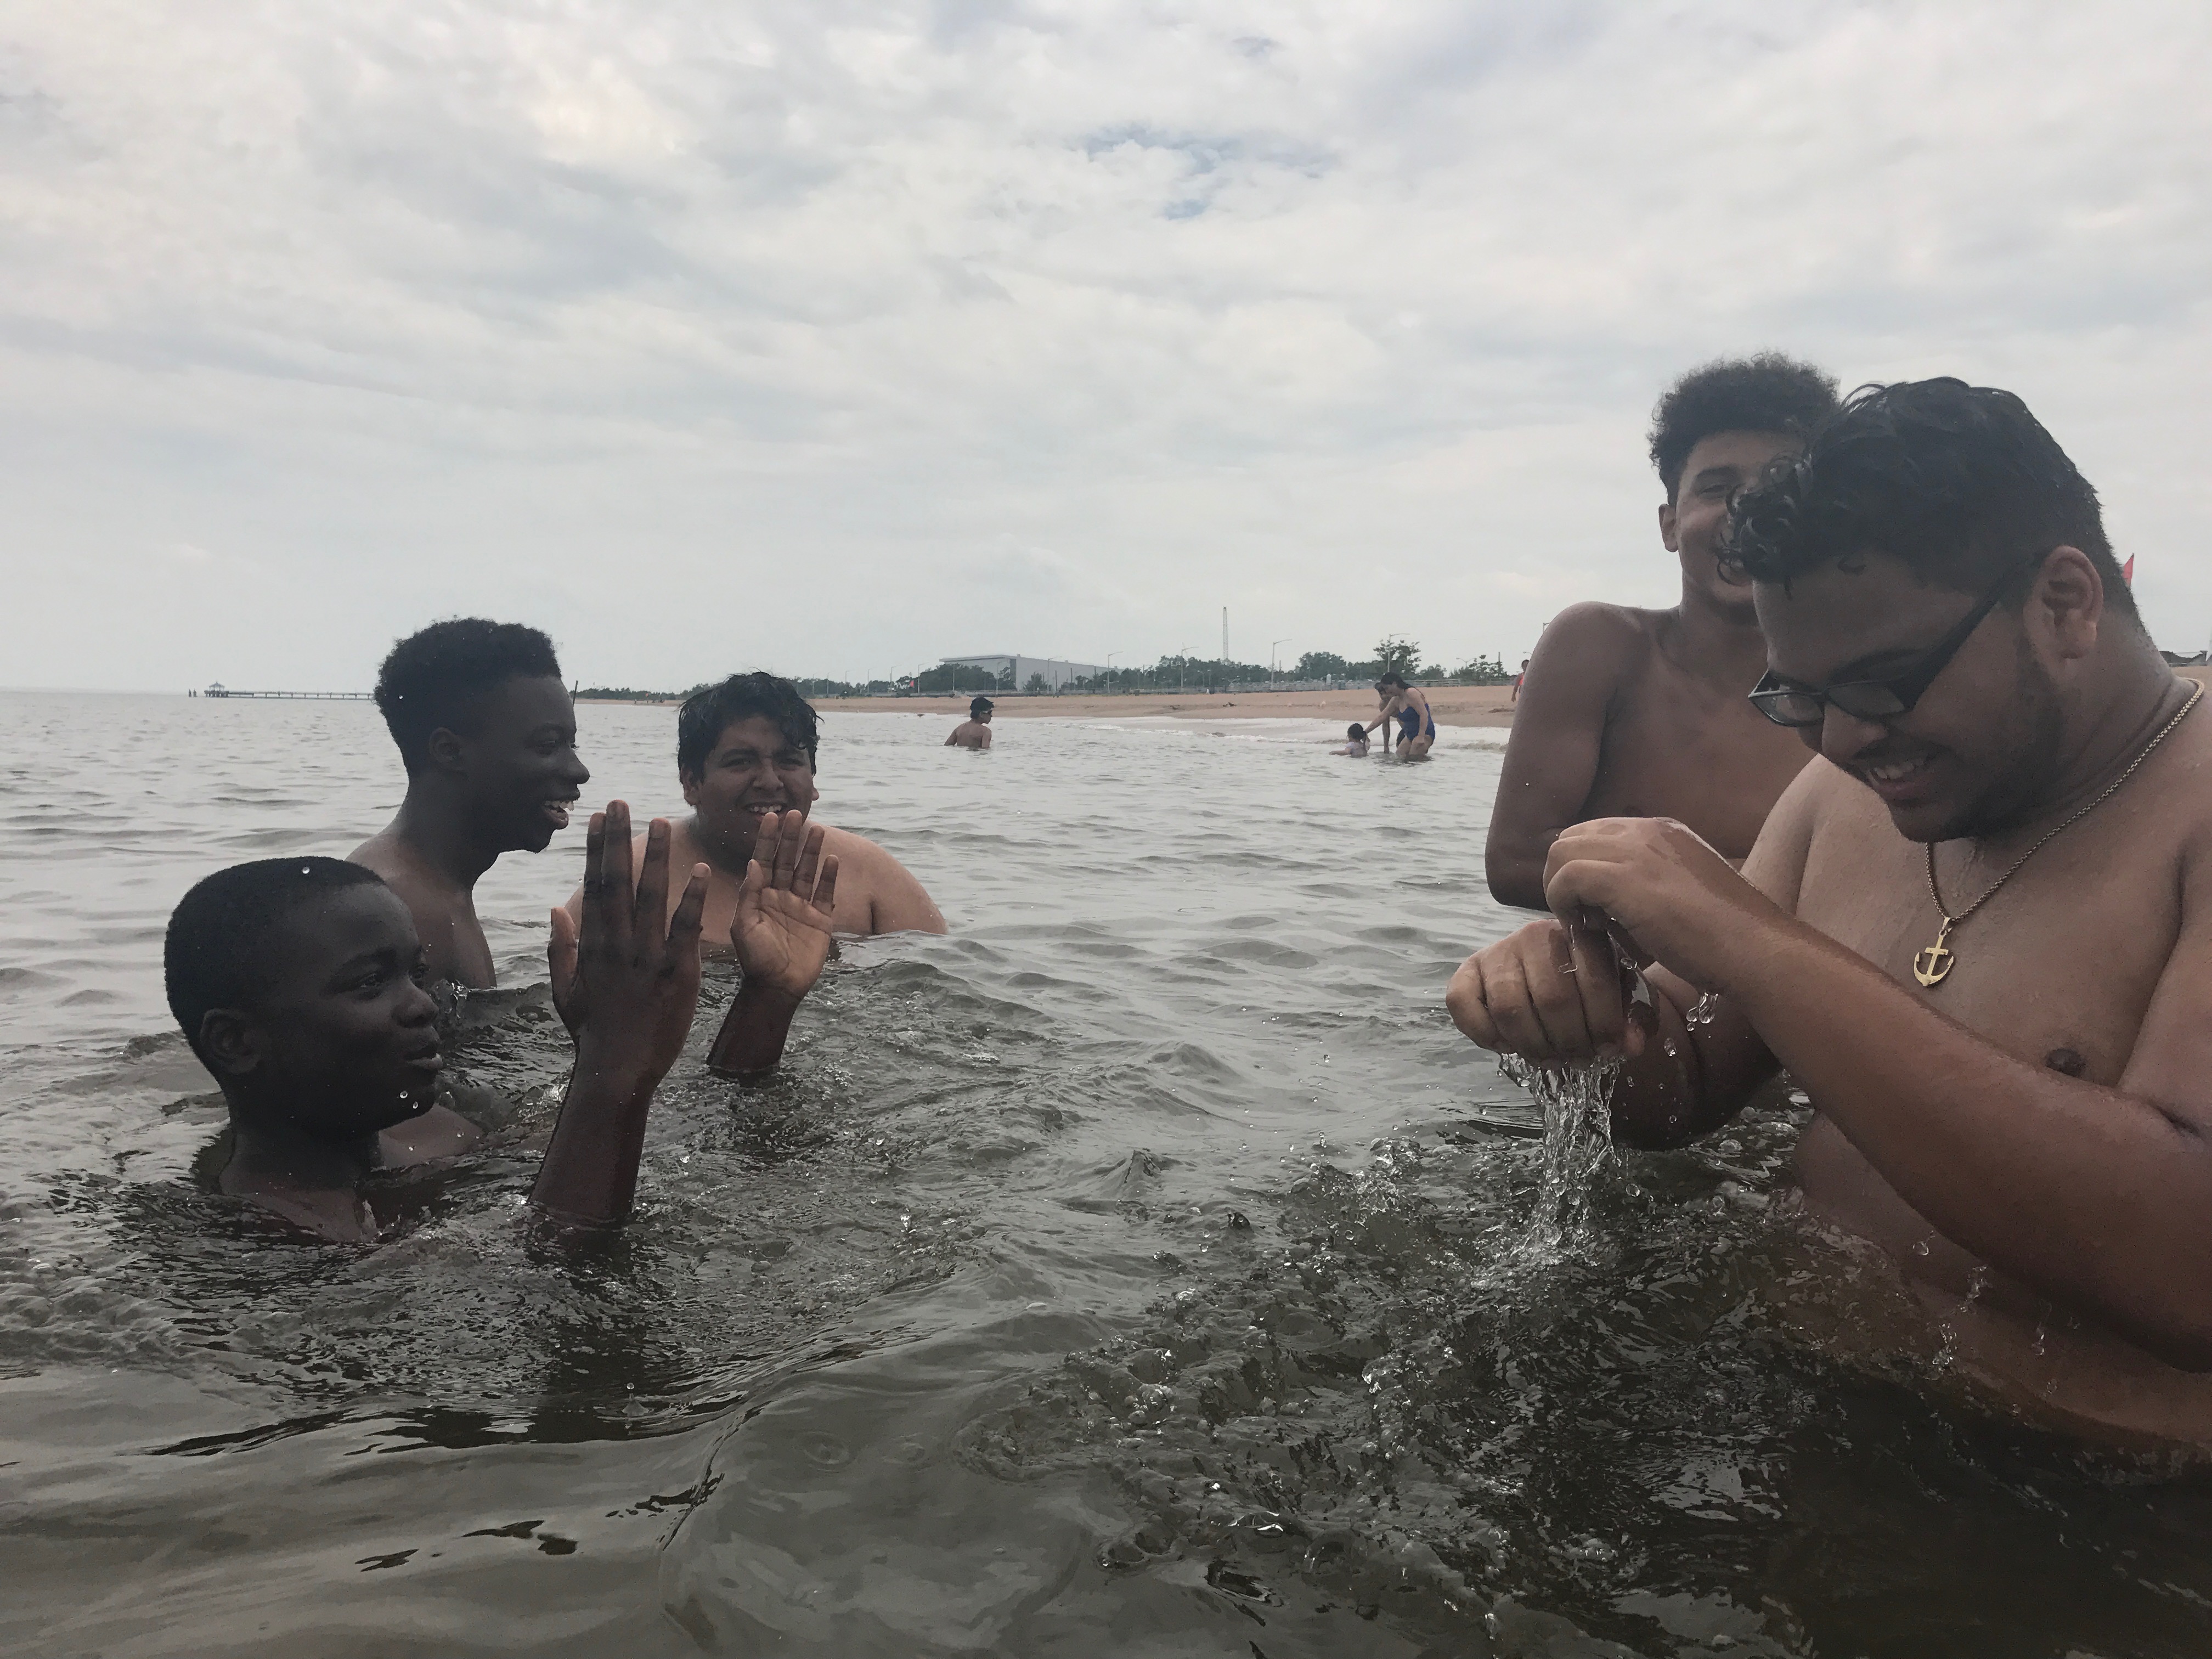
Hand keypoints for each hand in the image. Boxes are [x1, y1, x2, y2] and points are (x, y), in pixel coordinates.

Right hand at [548, 802, 708, 1079]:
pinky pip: (686, 928)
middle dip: (619, 839)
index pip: (593, 886)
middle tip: (623, 802)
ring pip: (650, 897)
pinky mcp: (677, 972)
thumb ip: (560, 949)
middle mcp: (617, 944)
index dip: (595, 849)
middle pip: (617, 881)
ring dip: (655, 857)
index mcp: (592, 945)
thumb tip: (556, 910)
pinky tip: (701, 870)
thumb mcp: (565, 991)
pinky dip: (693, 898)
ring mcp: (647, 956)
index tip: (597, 818)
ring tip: (660, 821)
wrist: (619, 1069)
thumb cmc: (593, 1032)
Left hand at [731, 809, 839, 1000]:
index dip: (767, 839)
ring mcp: (801, 906)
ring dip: (812, 851)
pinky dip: (830, 877)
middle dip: (791, 837)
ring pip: (807, 872)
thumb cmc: (755, 958)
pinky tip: (833, 859)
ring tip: (818, 829)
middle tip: (796, 813)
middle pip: (786, 860)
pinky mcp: (820, 919)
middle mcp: (781, 896)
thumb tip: (753, 863)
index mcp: (760, 896)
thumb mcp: (744, 926)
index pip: (763, 860)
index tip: (771, 816)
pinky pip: (826, 893)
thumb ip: (749, 895)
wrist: (778, 986)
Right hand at [1447, 916, 1644, 1064]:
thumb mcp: (1622, 995)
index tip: (1608, 1049)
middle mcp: (1535, 935)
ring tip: (1548, 1059)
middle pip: (1551, 999)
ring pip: (1508, 1007)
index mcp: (1579, 933)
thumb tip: (1629, 1046)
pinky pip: (1461, 1003)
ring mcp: (1498, 951)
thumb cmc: (1591, 985)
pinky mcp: (1467, 970)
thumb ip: (1633, 1019)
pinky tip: (1507, 1046)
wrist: (1553, 967)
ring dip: (1531, 1045)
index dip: (1603, 1024)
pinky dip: (1483, 1033)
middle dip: (1568, 1041)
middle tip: (1576, 1060)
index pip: (1593, 979)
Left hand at [1540, 817, 1783, 990]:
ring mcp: (1635, 849)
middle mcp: (1646, 830)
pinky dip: (1563, 903)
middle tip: (1583, 917)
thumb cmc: (1728, 936)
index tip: (1596, 910)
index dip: (1586, 870)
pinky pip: (1565, 878)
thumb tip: (1612, 904)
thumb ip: (1652, 886)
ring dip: (1562, 890)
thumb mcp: (1685, 896)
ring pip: (1562, 852)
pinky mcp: (1623, 877)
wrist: (1755, 949)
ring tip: (1586, 925)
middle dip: (1566, 877)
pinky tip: (1586, 929)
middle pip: (1572, 837)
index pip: (1597, 834)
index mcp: (1663, 831)